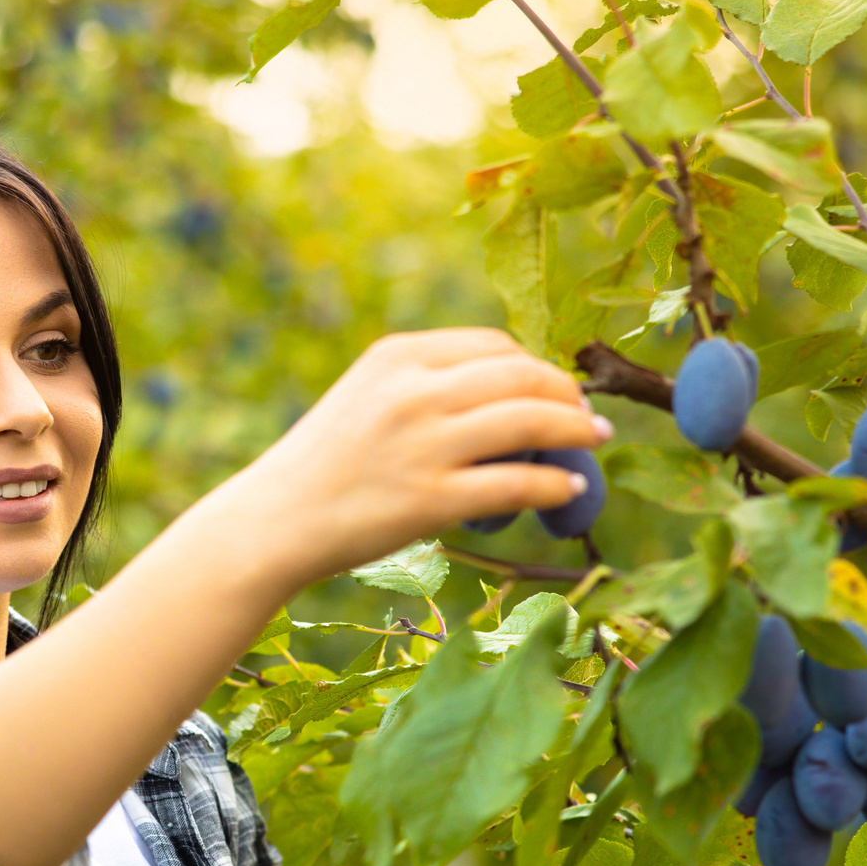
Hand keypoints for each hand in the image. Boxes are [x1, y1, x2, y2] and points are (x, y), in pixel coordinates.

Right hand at [201, 328, 610, 593]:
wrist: (273, 521)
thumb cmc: (323, 463)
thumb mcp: (365, 396)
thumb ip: (423, 382)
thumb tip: (506, 388)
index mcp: (398, 356)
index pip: (493, 345)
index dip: (537, 365)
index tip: (554, 387)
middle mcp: (413, 391)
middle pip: (522, 376)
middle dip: (568, 394)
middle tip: (587, 415)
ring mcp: (423, 445)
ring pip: (530, 421)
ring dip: (576, 430)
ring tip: (593, 441)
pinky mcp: (430, 499)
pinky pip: (516, 483)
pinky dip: (554, 484)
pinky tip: (568, 488)